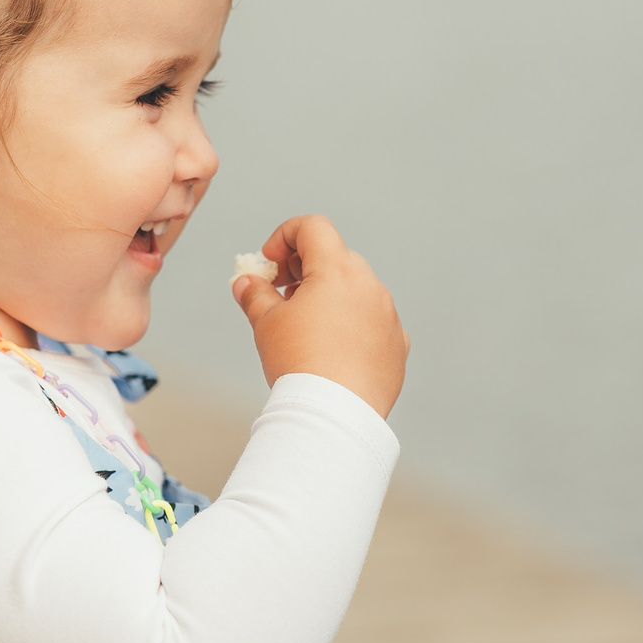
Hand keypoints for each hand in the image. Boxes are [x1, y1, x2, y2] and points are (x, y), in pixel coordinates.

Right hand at [231, 215, 407, 416]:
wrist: (335, 414)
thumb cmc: (299, 364)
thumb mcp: (266, 323)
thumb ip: (255, 294)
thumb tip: (245, 282)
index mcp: (338, 270)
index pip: (313, 228)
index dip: (284, 237)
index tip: (269, 264)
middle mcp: (370, 286)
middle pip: (336, 257)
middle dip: (305, 268)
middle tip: (283, 295)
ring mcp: (388, 315)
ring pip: (357, 291)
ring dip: (330, 297)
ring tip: (305, 328)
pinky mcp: (397, 344)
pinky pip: (373, 322)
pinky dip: (352, 326)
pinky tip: (332, 352)